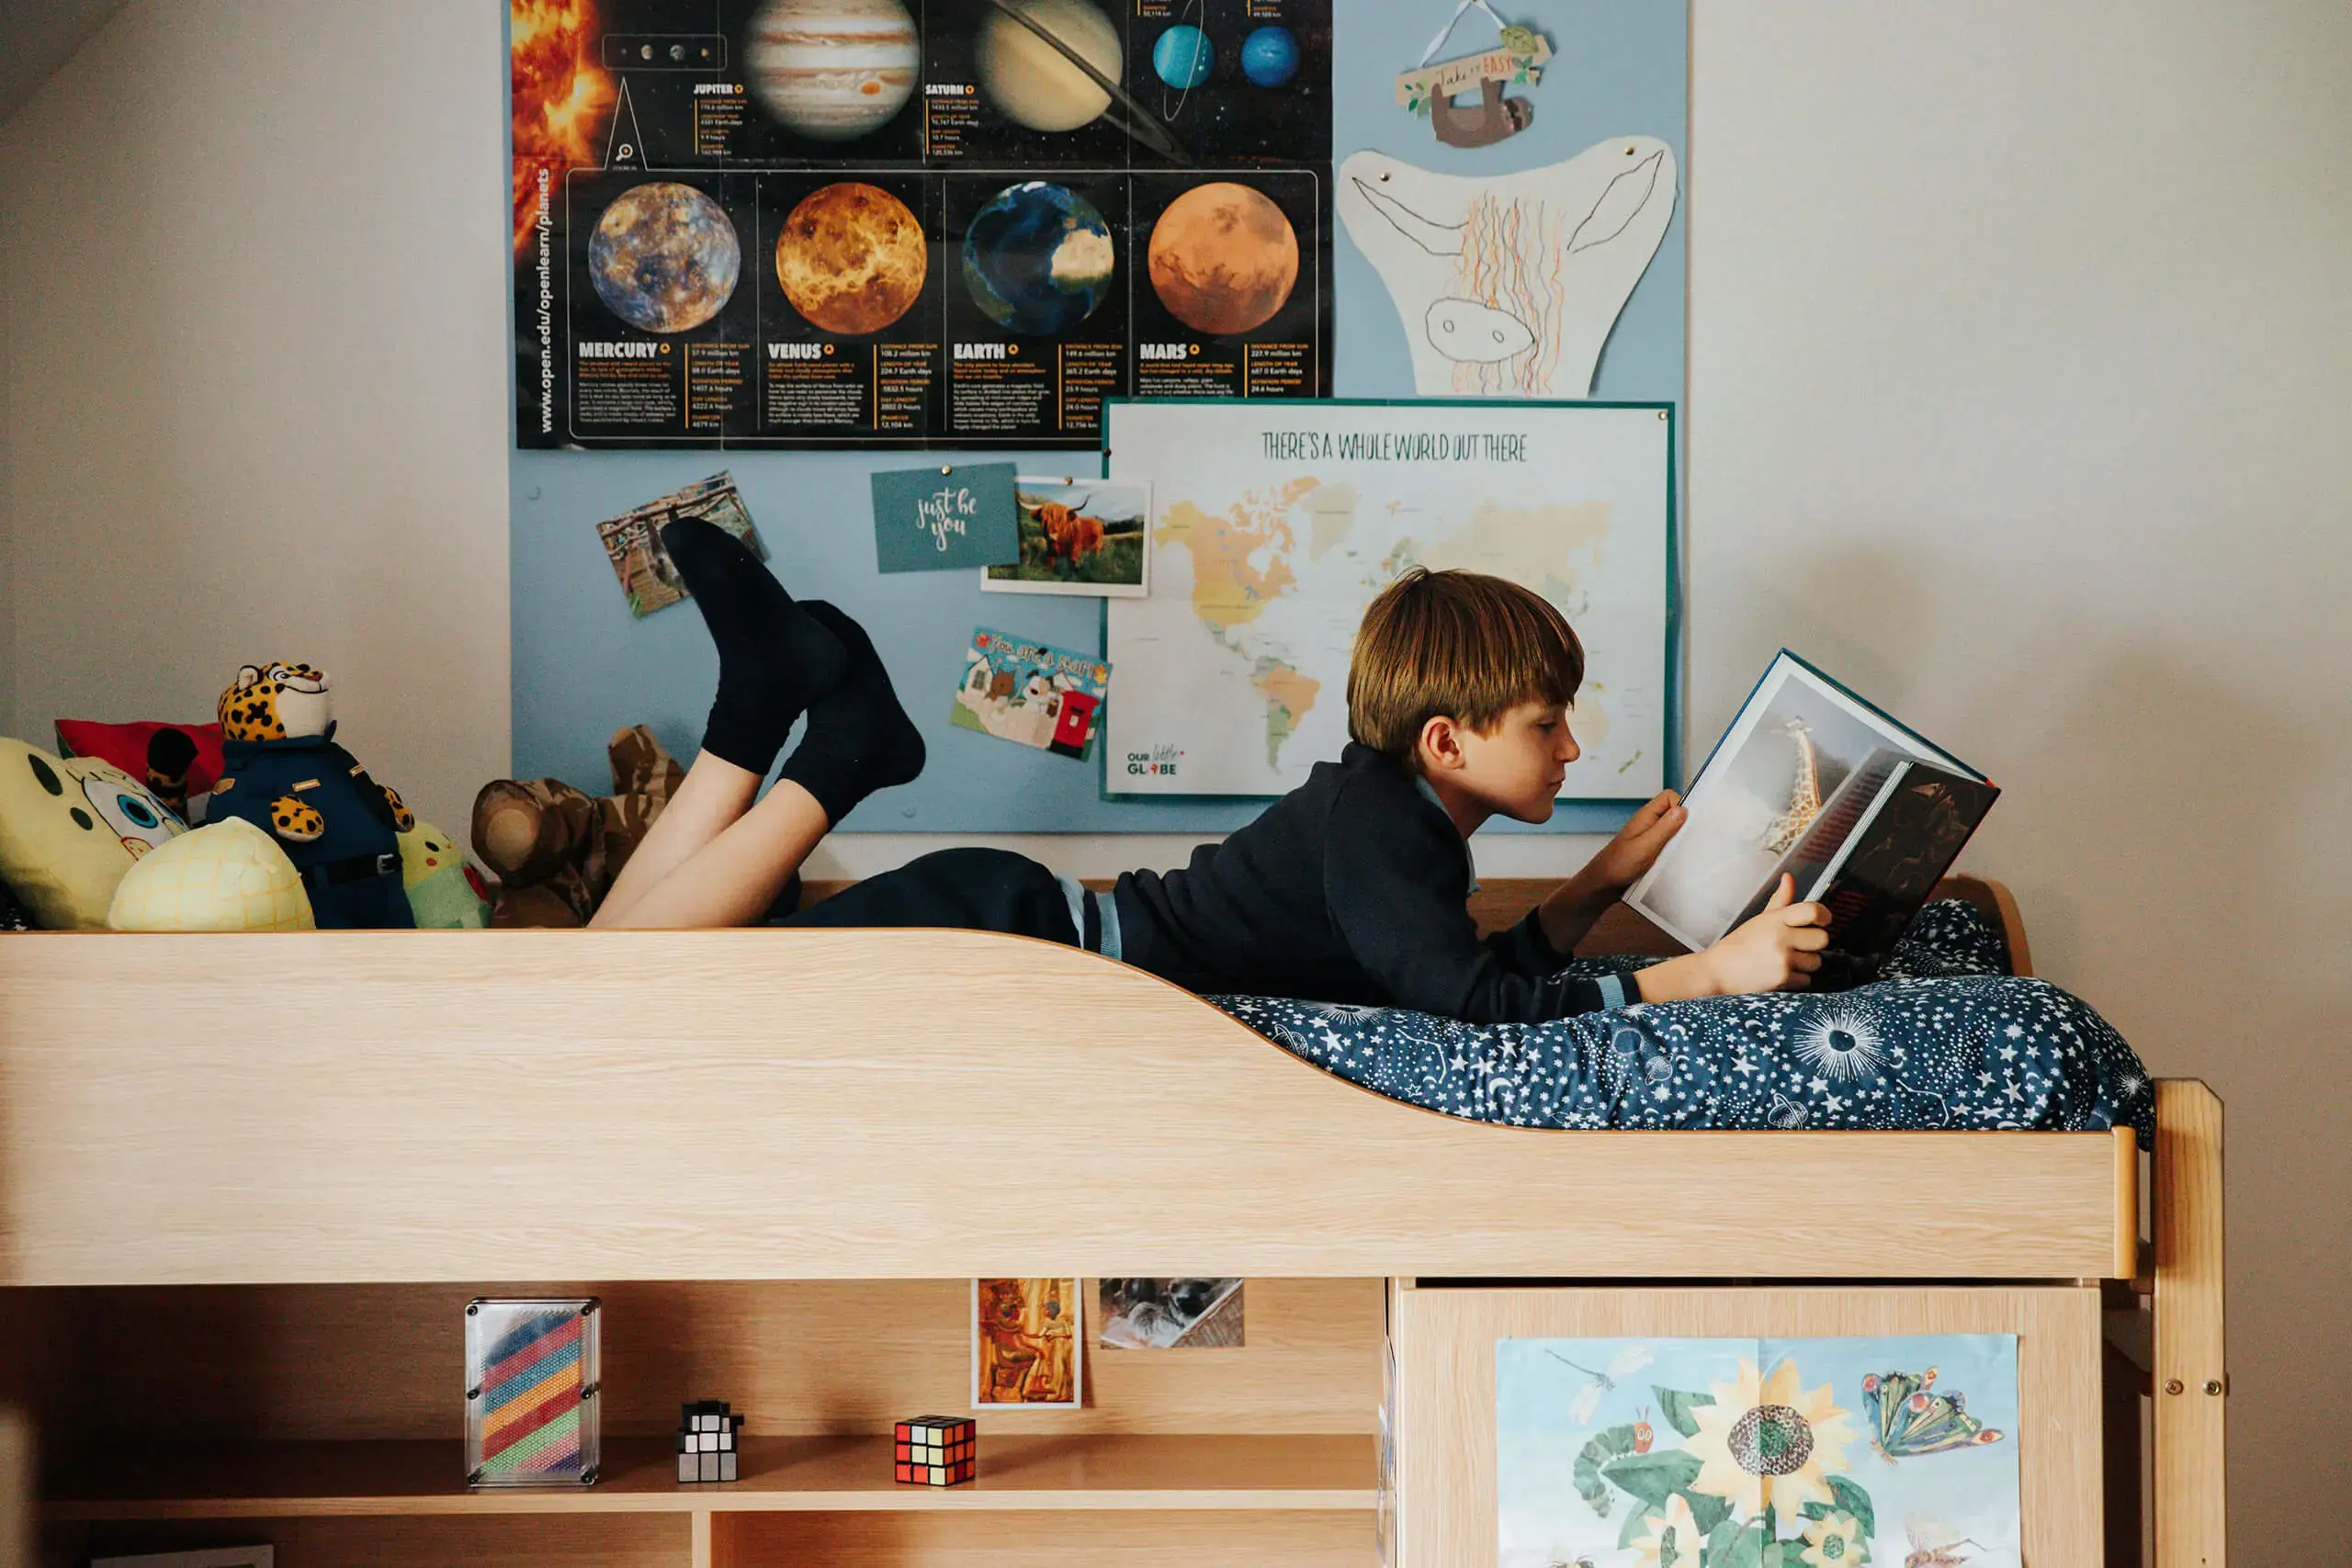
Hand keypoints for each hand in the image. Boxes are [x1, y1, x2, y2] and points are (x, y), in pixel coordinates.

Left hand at [1578, 789, 1684, 893]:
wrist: (1603, 883)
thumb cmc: (1617, 865)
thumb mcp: (1644, 846)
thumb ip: (1664, 828)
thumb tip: (1683, 810)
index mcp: (1645, 816)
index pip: (1669, 797)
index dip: (1681, 805)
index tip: (1687, 823)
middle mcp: (1648, 823)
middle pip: (1673, 812)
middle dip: (1683, 824)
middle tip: (1685, 840)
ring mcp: (1650, 835)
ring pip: (1672, 829)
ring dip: (1678, 839)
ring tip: (1679, 852)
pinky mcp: (1651, 848)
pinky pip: (1668, 842)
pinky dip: (1673, 849)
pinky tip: (1673, 860)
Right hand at [1633, 875, 1830, 1001]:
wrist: (1718, 971)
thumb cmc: (1739, 945)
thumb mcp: (1759, 919)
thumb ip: (1780, 901)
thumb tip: (1789, 878)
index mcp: (1775, 919)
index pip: (1813, 911)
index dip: (1824, 916)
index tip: (1822, 920)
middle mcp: (1781, 938)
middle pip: (1822, 938)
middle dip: (1814, 943)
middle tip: (1799, 944)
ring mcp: (1783, 959)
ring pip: (1816, 961)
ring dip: (1805, 963)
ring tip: (1786, 960)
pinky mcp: (1783, 979)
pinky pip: (1807, 979)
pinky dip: (1797, 978)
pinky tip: (1780, 973)